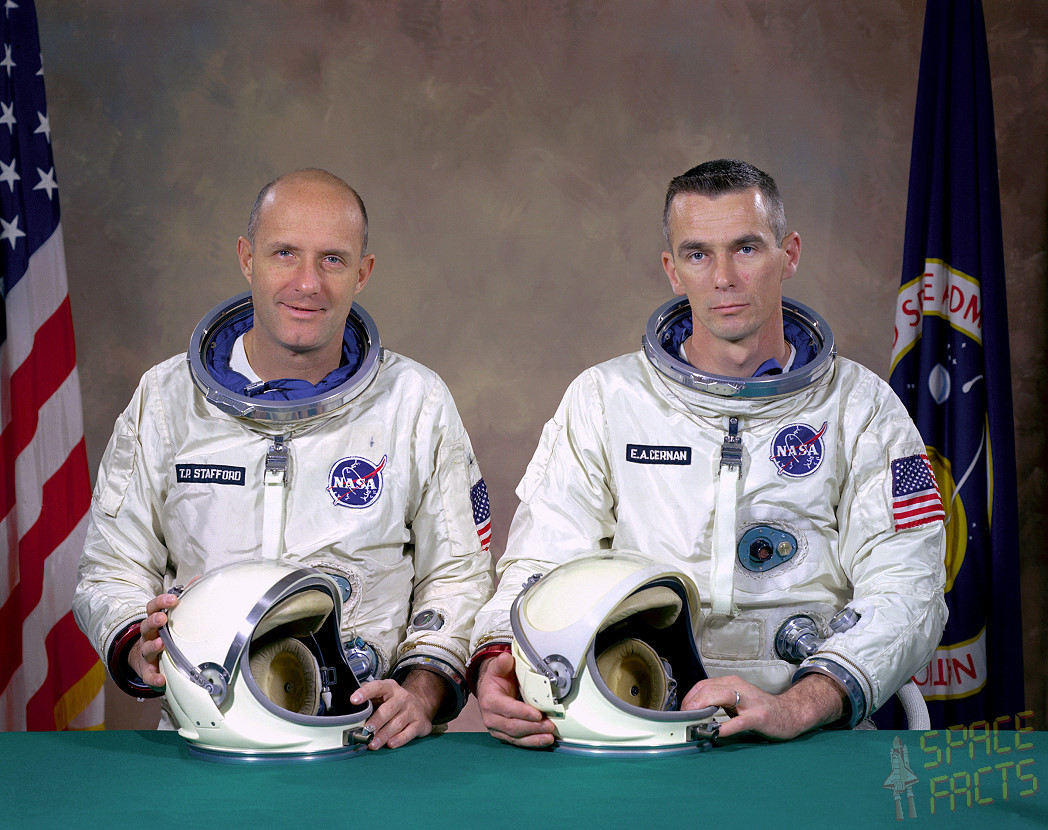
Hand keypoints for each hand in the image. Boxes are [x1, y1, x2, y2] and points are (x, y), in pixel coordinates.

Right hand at [127, 592, 179, 687]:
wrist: (143, 657)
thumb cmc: (162, 633)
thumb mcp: (169, 616)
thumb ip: (183, 598)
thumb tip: (198, 579)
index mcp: (154, 620)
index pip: (153, 607)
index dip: (161, 602)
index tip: (173, 598)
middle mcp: (148, 635)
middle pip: (147, 625)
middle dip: (154, 621)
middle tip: (162, 618)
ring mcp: (146, 653)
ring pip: (146, 648)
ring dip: (153, 646)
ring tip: (160, 644)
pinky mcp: (147, 670)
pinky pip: (148, 675)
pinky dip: (154, 678)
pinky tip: (161, 680)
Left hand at [350, 670, 442, 749]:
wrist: (420, 705)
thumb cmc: (394, 702)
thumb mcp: (382, 695)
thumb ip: (368, 698)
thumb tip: (345, 704)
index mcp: (389, 688)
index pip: (377, 687)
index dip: (365, 692)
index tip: (353, 700)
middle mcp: (402, 697)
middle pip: (388, 709)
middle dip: (376, 721)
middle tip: (365, 731)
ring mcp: (412, 710)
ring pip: (397, 723)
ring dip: (384, 735)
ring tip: (372, 744)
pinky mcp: (419, 723)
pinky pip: (409, 732)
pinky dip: (400, 739)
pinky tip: (390, 744)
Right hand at [476, 652, 554, 747]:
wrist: (488, 690)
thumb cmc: (496, 679)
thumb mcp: (497, 668)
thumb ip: (502, 664)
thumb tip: (506, 658)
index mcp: (490, 701)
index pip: (507, 709)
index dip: (523, 713)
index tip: (538, 714)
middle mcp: (491, 718)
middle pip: (513, 726)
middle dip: (532, 727)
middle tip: (549, 725)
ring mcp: (497, 729)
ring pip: (516, 737)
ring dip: (534, 738)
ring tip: (549, 737)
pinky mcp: (504, 735)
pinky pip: (518, 742)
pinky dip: (532, 742)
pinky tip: (544, 741)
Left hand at [681, 673, 845, 740]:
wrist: (789, 713)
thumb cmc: (760, 708)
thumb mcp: (736, 700)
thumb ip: (718, 702)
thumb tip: (694, 710)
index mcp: (731, 683)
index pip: (702, 685)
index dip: (688, 698)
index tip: (681, 711)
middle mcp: (739, 687)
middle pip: (708, 689)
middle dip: (691, 703)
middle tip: (683, 718)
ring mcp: (749, 701)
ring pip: (721, 697)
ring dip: (703, 709)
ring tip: (693, 721)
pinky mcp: (758, 717)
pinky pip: (739, 722)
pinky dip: (726, 728)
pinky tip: (717, 733)